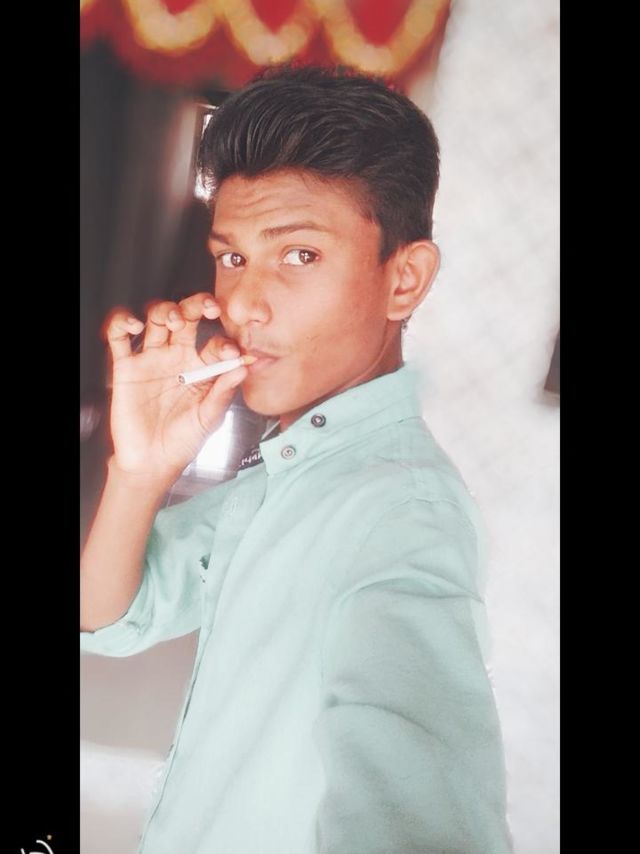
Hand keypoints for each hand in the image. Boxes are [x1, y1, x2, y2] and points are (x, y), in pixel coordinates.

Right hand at [103, 293, 246, 484]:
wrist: (152, 462)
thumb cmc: (183, 441)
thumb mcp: (209, 419)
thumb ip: (223, 392)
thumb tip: (243, 367)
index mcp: (202, 368)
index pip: (215, 343)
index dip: (225, 343)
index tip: (233, 351)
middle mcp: (178, 357)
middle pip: (187, 318)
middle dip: (197, 305)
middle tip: (208, 307)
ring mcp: (152, 359)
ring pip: (157, 319)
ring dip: (165, 310)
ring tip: (174, 318)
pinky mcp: (126, 367)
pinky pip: (119, 338)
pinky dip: (121, 323)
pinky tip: (133, 325)